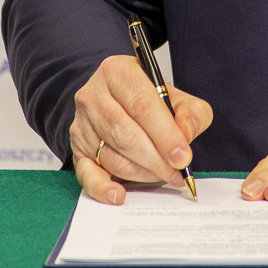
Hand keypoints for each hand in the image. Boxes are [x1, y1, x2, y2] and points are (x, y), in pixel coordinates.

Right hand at [68, 54, 212, 204]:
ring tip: (163, 175)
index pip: (142, 105)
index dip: (165, 134)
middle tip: (177, 172)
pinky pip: (87, 173)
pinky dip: (102, 187)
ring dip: (141, 172)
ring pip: (112, 155)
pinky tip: (118, 195)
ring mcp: (82, 123)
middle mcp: (93, 95)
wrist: (118, 100)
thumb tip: (185, 133)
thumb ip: (190, 112)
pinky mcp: (76, 148)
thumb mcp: (177, 96)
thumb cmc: (148, 99)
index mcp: (118, 72)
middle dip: (156, 158)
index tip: (182, 157)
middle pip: (125, 133)